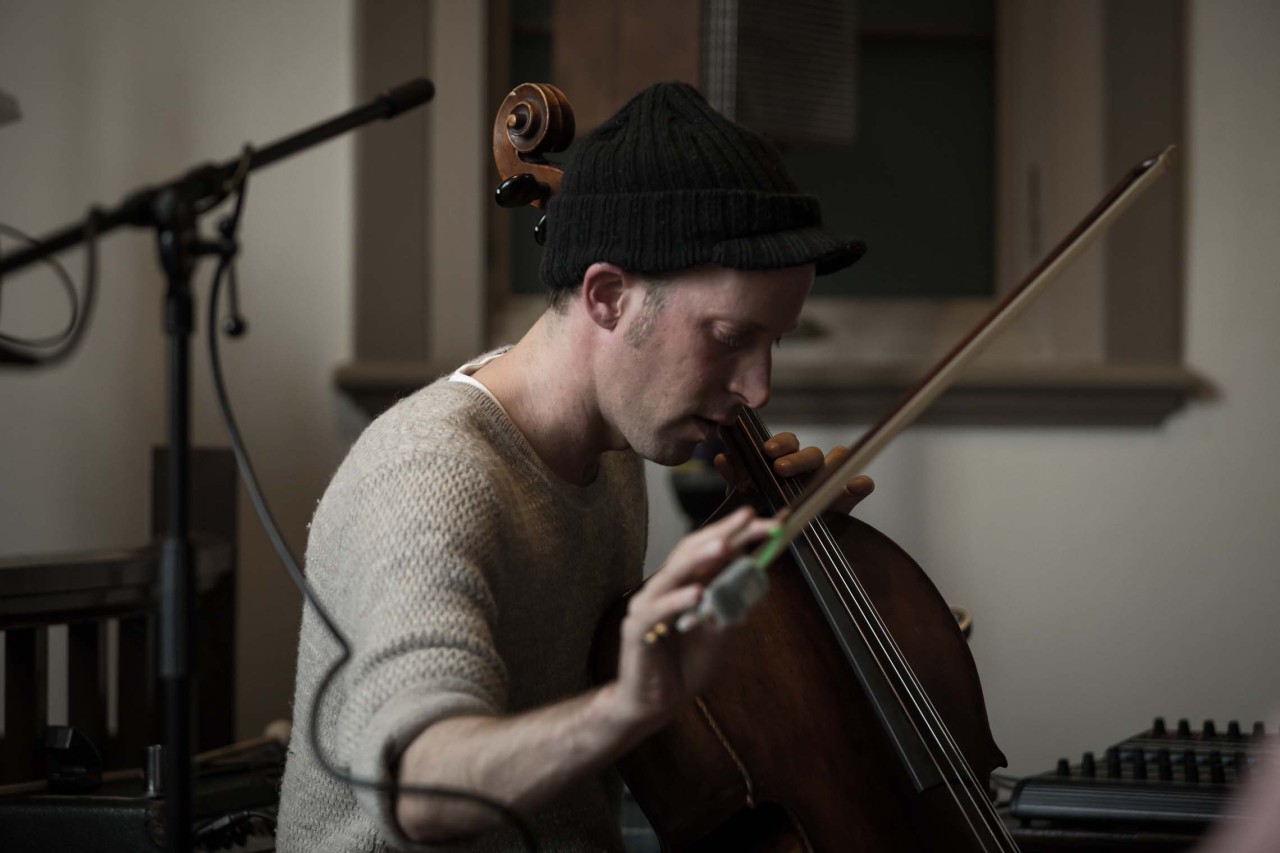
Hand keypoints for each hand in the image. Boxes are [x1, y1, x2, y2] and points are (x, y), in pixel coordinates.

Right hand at [609, 506, 775, 733]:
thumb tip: (751, 579)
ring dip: (699, 558)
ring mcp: (648, 606)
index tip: (766, 523)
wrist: (654, 704)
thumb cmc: (683, 668)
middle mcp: (664, 588)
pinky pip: (657, 610)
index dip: (736, 534)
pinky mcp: (637, 629)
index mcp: (683, 586)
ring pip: (673, 573)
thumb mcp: (717, 636)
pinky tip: (697, 593)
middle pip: (691, 551)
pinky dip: (677, 601)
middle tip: (749, 518)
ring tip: (724, 546)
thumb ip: (728, 608)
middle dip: (723, 533)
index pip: (709, 551)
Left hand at [714, 432, 874, 514]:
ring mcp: (830, 482)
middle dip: (797, 458)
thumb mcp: (747, 494)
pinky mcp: (846, 499)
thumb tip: (722, 458)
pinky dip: (859, 484)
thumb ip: (737, 476)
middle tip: (780, 469)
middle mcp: (810, 468)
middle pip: (811, 453)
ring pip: (837, 460)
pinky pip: (859, 485)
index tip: (767, 451)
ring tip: (818, 478)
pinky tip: (854, 487)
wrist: (782, 542)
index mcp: (787, 461)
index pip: (787, 443)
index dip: (780, 443)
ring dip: (829, 464)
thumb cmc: (764, 510)